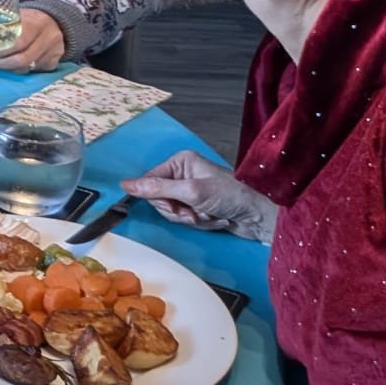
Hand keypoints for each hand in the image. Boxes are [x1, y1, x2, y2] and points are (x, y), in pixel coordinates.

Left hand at [0, 8, 65, 72]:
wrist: (55, 20)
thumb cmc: (30, 18)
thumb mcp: (18, 15)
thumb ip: (2, 24)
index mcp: (37, 23)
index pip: (17, 43)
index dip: (0, 51)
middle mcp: (49, 37)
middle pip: (22, 59)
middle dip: (3, 64)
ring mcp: (55, 50)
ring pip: (28, 68)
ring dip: (11, 68)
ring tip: (0, 63)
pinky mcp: (56, 61)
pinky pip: (36, 71)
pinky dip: (24, 69)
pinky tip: (16, 64)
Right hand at [121, 150, 277, 242]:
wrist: (260, 216)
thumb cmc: (231, 195)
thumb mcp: (191, 191)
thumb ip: (157, 188)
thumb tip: (126, 185)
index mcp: (180, 162)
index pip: (150, 181)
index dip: (158, 198)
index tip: (174, 207)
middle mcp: (184, 174)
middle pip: (160, 198)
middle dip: (178, 211)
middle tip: (195, 212)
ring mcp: (191, 191)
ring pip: (173, 211)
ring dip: (190, 218)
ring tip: (209, 215)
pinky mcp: (199, 206)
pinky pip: (185, 218)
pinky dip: (199, 222)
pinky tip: (215, 219)